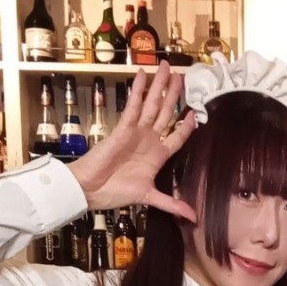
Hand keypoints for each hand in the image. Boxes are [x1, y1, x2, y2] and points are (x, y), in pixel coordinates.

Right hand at [69, 63, 197, 220]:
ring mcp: (137, 131)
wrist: (90, 190)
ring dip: (160, 86)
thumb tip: (193, 218)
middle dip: (174, 94)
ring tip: (167, 67)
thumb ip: (172, 204)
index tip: (196, 114)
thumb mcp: (150, 197)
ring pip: (152, 105)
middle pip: (166, 113)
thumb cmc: (115, 193)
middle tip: (182, 75)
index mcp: (158, 156)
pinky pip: (133, 106)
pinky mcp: (123, 127)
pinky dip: (138, 90)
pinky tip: (143, 74)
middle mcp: (149, 140)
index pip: (177, 136)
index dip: (187, 125)